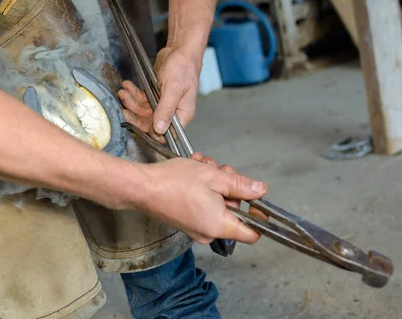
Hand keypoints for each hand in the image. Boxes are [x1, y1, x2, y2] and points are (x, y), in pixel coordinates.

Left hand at [118, 46, 200, 139]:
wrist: (180, 49)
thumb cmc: (183, 67)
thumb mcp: (173, 88)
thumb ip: (166, 109)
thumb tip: (160, 129)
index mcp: (182, 114)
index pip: (166, 133)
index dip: (150, 131)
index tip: (135, 124)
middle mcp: (173, 111)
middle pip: (151, 123)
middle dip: (135, 115)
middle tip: (123, 109)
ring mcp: (164, 103)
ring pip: (143, 110)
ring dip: (132, 102)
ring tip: (123, 92)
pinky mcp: (156, 94)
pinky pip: (142, 99)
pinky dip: (134, 93)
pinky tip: (128, 86)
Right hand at [133, 157, 268, 243]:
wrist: (141, 187)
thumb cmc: (172, 182)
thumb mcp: (213, 176)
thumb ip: (240, 184)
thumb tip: (260, 190)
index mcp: (218, 225)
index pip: (252, 234)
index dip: (259, 216)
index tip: (256, 199)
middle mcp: (208, 232)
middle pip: (233, 212)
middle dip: (230, 187)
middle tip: (220, 170)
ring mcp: (195, 228)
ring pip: (217, 205)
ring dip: (215, 184)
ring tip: (203, 166)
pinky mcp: (185, 221)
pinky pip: (203, 206)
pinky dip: (203, 190)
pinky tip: (194, 173)